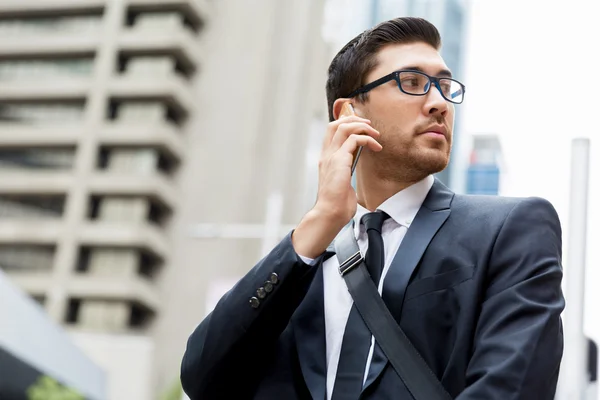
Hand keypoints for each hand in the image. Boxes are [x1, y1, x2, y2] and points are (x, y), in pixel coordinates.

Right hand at [292, 115, 381, 257]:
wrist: (330, 213)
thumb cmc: (337, 204)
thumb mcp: (343, 183)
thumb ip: (346, 173)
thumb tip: (354, 171)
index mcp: (326, 159)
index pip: (331, 132)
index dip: (345, 124)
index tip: (361, 127)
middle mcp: (327, 155)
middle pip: (335, 124)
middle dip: (353, 119)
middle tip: (369, 124)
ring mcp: (331, 156)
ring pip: (344, 127)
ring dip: (362, 126)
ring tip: (375, 134)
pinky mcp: (339, 160)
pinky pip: (354, 139)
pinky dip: (367, 139)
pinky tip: (376, 147)